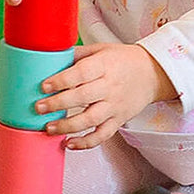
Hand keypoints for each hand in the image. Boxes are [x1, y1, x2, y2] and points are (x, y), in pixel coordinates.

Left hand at [37, 43, 176, 149]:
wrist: (153, 73)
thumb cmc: (124, 60)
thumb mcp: (102, 49)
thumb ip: (78, 55)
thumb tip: (51, 58)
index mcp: (104, 66)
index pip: (81, 73)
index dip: (61, 80)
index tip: (44, 86)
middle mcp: (110, 87)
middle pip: (82, 97)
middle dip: (58, 104)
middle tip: (39, 108)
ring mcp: (115, 105)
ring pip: (90, 119)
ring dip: (68, 126)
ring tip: (49, 128)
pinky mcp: (119, 120)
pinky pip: (102, 135)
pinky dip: (86, 143)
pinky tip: (69, 144)